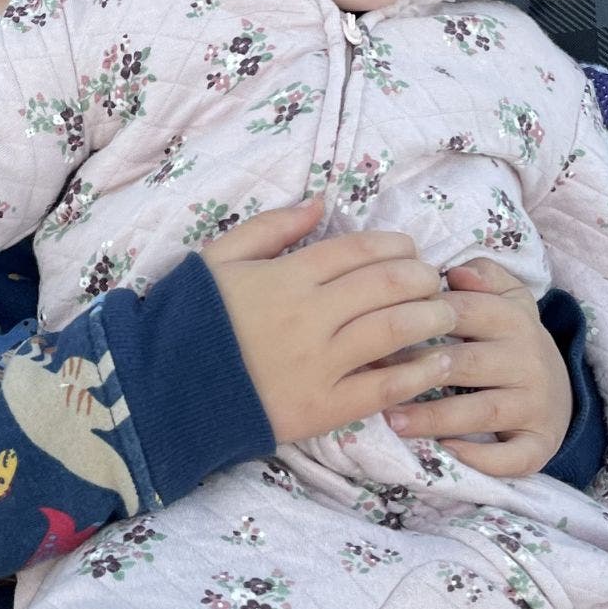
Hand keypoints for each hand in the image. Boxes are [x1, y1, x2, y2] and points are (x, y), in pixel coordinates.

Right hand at [200, 199, 460, 443]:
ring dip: (432, 317)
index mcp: (286, 276)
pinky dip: (420, 373)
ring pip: (395, 330)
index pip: (359, 250)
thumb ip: (269, 227)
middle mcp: (309, 315)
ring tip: (446, 315)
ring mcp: (318, 363)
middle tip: (434, 281)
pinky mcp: (322, 407)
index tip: (410, 250)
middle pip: (388, 285)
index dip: (396, 245)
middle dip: (422, 278)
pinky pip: (384, 387)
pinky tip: (438, 363)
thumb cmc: (188, 322)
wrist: (161, 392)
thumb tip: (319, 201)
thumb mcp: (218, 260)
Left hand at [381, 258, 570, 476]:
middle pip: (467, 364)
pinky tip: (446, 452)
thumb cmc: (512, 343)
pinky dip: (481, 458)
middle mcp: (529, 362)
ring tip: (392, 420)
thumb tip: (455, 271)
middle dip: (417, 370)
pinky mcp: (540, 444)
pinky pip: (512, 457)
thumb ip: (485, 279)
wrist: (560, 394)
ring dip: (435, 417)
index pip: (462, 313)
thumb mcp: (508, 302)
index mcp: (515, 320)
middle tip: (370, 377)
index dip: (417, 317)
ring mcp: (536, 406)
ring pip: (483, 412)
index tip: (372, 326)